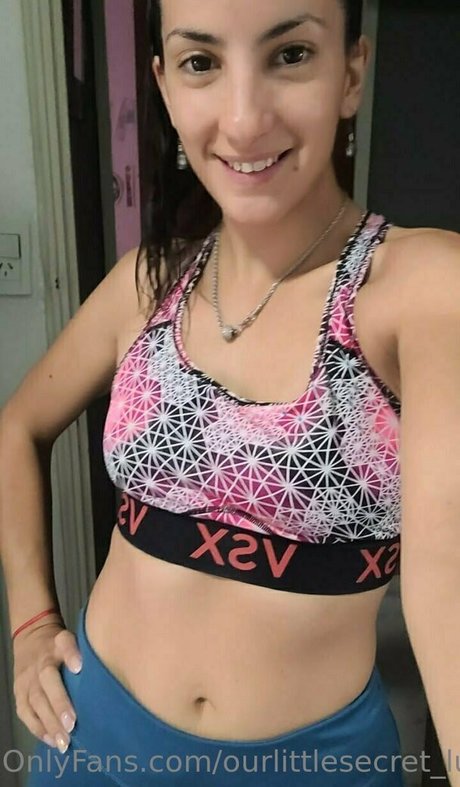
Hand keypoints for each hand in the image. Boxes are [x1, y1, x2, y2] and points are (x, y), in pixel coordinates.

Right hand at [12, 619, 82, 752]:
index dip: (71, 654)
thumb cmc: (59, 645)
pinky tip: (51, 740)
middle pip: (47, 682)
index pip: (64, 644)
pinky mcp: (19, 694)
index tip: (79, 667)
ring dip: (49, 723)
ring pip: (35, 702)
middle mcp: (39, 663)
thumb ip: (79, 650)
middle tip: (72, 726)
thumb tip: (84, 667)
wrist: (30, 639)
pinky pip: (25, 713)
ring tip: (63, 741)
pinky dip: (37, 728)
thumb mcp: (71, 639)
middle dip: (59, 705)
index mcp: (56, 645)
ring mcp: (26, 680)